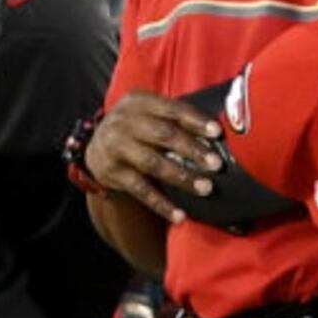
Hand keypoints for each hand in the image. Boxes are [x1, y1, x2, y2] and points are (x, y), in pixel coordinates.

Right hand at [85, 90, 226, 222]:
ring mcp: (116, 147)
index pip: (172, 109)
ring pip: (153, 163)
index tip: (217, 132)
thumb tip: (219, 132)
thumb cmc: (138, 129)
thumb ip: (176, 118)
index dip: (195, 120)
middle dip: (192, 149)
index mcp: (138, 102)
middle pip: (163, 135)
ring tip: (205, 188)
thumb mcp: (150, 114)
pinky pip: (141, 190)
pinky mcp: (112, 173)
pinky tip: (180, 216)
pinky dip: (161, 204)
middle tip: (216, 164)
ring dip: (182, 177)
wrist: (98, 148)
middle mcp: (124, 121)